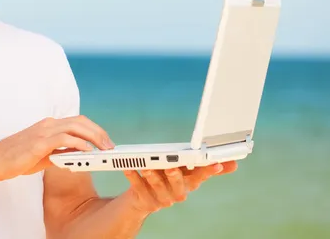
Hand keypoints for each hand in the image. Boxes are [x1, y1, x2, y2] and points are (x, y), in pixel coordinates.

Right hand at [0, 115, 114, 181]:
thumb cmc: (15, 159)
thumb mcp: (42, 155)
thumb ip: (58, 152)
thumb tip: (75, 155)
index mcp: (48, 125)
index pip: (77, 122)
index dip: (94, 130)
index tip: (105, 142)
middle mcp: (48, 124)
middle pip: (81, 121)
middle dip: (99, 132)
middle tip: (111, 146)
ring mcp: (44, 131)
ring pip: (76, 127)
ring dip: (94, 137)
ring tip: (105, 149)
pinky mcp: (40, 142)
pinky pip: (65, 138)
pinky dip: (79, 143)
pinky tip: (88, 152)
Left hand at [122, 161, 237, 214]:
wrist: (142, 200)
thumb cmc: (167, 178)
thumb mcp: (186, 171)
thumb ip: (205, 165)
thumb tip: (234, 163)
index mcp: (189, 183)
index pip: (201, 175)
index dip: (209, 170)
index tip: (216, 163)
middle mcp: (177, 193)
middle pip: (180, 185)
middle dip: (176, 176)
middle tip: (171, 167)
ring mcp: (161, 199)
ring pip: (158, 187)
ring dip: (153, 177)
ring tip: (147, 167)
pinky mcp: (145, 201)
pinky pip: (138, 189)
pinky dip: (134, 178)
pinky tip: (129, 168)